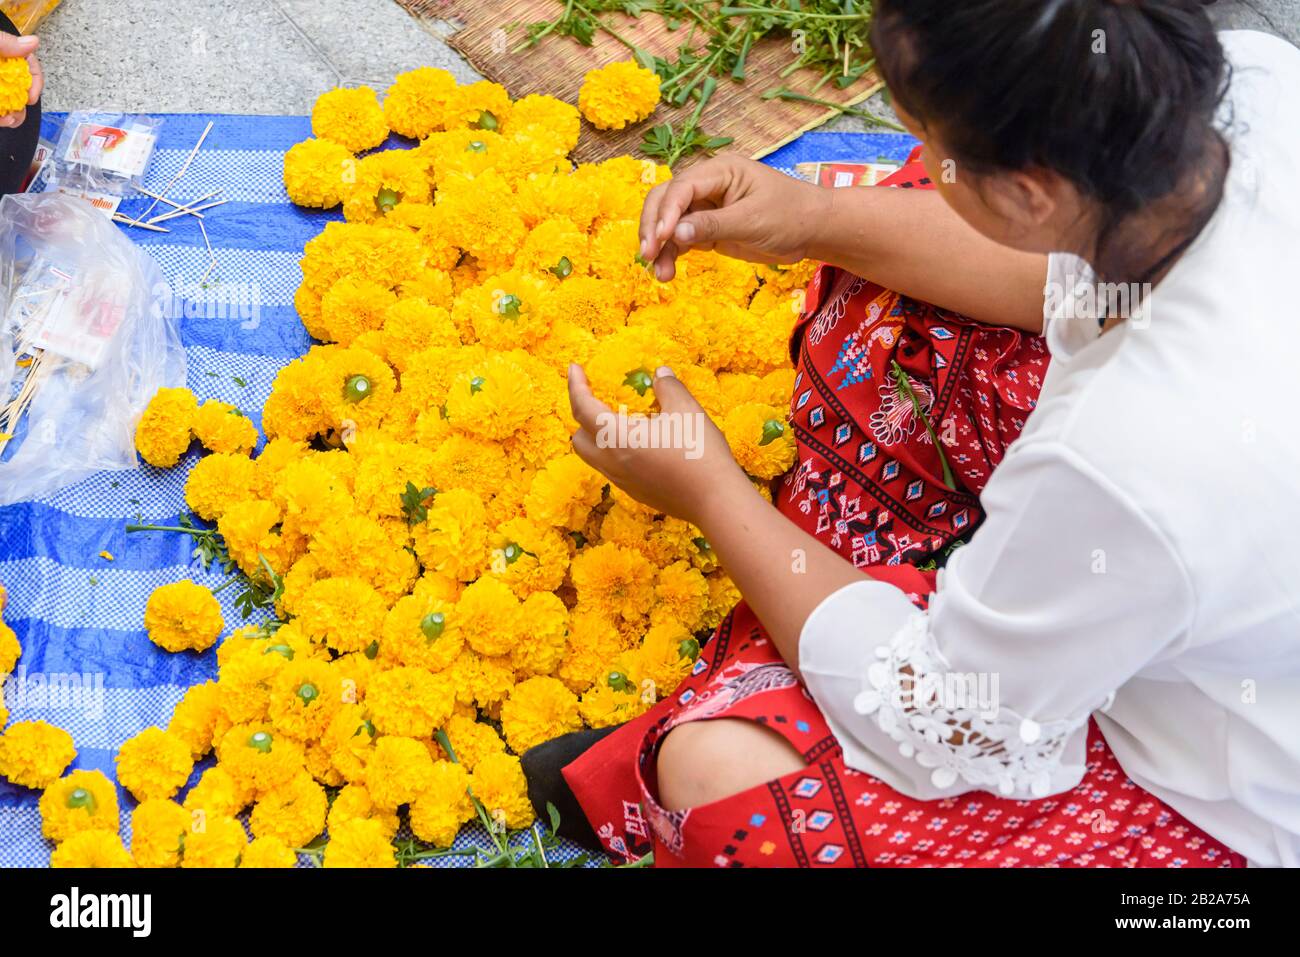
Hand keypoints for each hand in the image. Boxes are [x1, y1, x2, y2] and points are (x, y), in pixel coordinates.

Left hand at [0, 33, 41, 128]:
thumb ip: (4, 42)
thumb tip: (32, 42)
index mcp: (4, 55)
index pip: (29, 65)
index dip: (35, 81)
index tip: (30, 96)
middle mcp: (3, 73)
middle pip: (23, 86)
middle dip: (24, 101)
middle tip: (18, 109)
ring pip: (13, 103)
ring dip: (15, 115)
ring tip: (8, 120)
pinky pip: (2, 113)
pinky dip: (4, 120)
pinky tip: (3, 121)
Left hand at [567, 362, 751, 528]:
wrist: (717, 501)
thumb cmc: (700, 452)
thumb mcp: (687, 410)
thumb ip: (669, 387)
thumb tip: (660, 373)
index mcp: (618, 438)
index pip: (583, 409)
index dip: (576, 385)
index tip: (574, 368)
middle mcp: (613, 463)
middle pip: (579, 439)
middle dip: (582, 416)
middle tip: (598, 397)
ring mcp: (624, 482)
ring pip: (595, 457)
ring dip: (598, 436)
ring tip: (623, 420)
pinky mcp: (638, 493)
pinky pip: (614, 469)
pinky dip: (616, 451)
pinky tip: (642, 443)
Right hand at [639, 153, 832, 281]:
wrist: (811, 231)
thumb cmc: (790, 216)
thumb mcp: (753, 221)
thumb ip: (713, 226)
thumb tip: (675, 233)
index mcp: (720, 171)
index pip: (682, 187)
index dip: (666, 212)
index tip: (660, 238)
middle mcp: (707, 185)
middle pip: (665, 200)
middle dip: (653, 226)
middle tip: (649, 254)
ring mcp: (705, 207)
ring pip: (668, 222)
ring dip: (660, 246)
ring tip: (661, 274)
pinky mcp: (707, 228)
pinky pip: (680, 239)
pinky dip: (671, 254)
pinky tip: (667, 273)